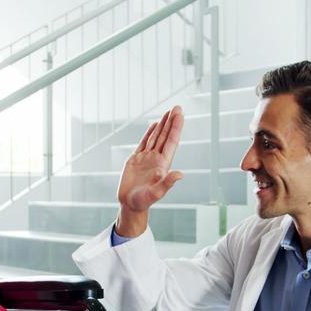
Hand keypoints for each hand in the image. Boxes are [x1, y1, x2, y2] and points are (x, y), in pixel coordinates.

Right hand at [115, 106, 184, 236]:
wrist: (130, 204)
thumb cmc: (144, 201)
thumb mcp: (156, 193)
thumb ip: (167, 183)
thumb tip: (180, 174)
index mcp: (163, 164)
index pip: (171, 141)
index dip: (176, 127)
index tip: (180, 114)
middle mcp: (156, 158)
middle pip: (166, 136)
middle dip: (171, 121)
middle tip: (177, 107)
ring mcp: (147, 158)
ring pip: (156, 137)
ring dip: (162, 124)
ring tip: (168, 112)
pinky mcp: (136, 159)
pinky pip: (145, 142)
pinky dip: (149, 132)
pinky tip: (154, 125)